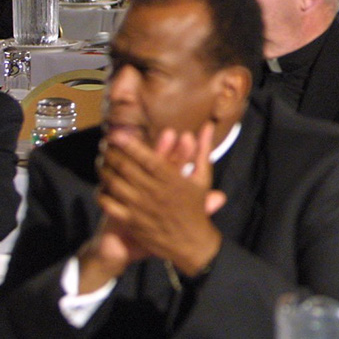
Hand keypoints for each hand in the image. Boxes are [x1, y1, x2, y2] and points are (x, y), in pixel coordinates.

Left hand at [97, 123, 224, 276]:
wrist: (191, 243)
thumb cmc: (196, 207)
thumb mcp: (203, 177)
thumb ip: (203, 149)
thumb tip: (208, 125)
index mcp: (172, 178)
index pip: (146, 157)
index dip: (129, 144)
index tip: (116, 133)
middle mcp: (154, 191)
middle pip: (126, 167)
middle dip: (112, 153)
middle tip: (104, 144)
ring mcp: (140, 207)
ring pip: (115, 184)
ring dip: (104, 170)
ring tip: (100, 161)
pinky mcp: (131, 221)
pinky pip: (110, 205)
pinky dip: (102, 194)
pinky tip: (101, 186)